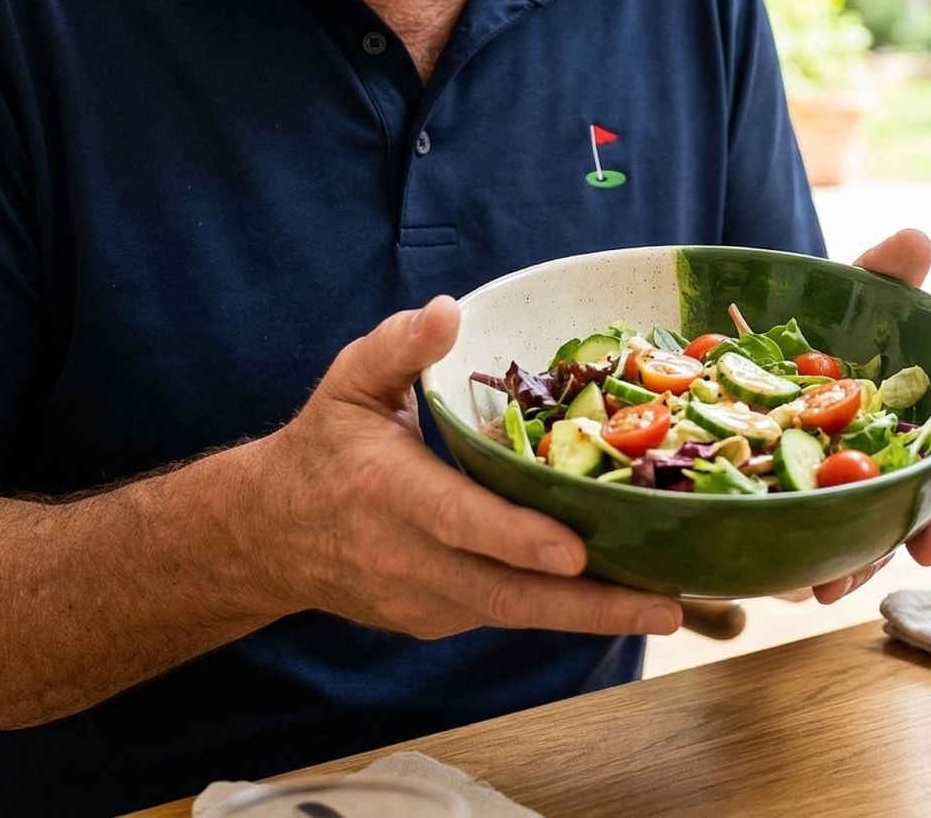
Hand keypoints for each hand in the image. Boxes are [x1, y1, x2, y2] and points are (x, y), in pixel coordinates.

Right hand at [237, 296, 681, 640]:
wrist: (266, 533)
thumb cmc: (324, 445)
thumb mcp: (350, 381)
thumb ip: (401, 346)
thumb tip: (448, 310)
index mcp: (387, 490)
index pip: (459, 520)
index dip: (517, 538)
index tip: (575, 553)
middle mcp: (406, 555)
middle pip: (505, 591)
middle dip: (587, 606)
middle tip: (662, 604)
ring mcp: (421, 598)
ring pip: (513, 614)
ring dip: (589, 618)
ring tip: (664, 606)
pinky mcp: (435, 619)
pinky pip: (503, 614)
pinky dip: (559, 612)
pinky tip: (619, 597)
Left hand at [811, 229, 930, 603]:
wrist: (760, 349)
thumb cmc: (829, 319)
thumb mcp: (851, 290)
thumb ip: (885, 270)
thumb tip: (918, 237)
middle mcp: (913, 444)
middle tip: (928, 546)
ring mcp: (874, 480)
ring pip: (891, 523)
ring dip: (873, 557)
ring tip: (840, 583)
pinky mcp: (831, 504)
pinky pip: (840, 539)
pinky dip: (828, 561)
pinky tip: (804, 582)